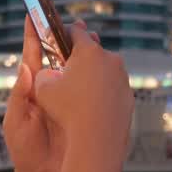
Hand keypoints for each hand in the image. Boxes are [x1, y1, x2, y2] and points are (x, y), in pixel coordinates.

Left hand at [3, 17, 99, 171]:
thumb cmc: (25, 151)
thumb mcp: (15, 123)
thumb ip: (20, 96)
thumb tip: (25, 67)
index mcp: (32, 88)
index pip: (33, 55)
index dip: (34, 34)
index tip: (33, 12)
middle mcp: (51, 89)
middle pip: (59, 56)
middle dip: (65, 37)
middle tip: (74, 24)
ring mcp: (69, 99)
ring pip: (78, 68)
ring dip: (83, 52)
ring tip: (89, 38)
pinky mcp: (84, 110)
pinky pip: (91, 88)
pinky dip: (97, 75)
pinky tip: (102, 63)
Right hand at [32, 21, 133, 161]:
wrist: (97, 139)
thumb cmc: (67, 111)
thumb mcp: (43, 89)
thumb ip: (43, 74)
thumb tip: (48, 74)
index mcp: (89, 51)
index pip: (76, 31)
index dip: (63, 33)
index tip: (56, 39)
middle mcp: (110, 59)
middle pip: (93, 50)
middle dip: (79, 56)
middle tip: (66, 67)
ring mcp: (122, 78)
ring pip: (105, 70)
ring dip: (92, 75)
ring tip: (78, 91)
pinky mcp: (129, 96)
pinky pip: (112, 88)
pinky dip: (103, 93)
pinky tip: (91, 106)